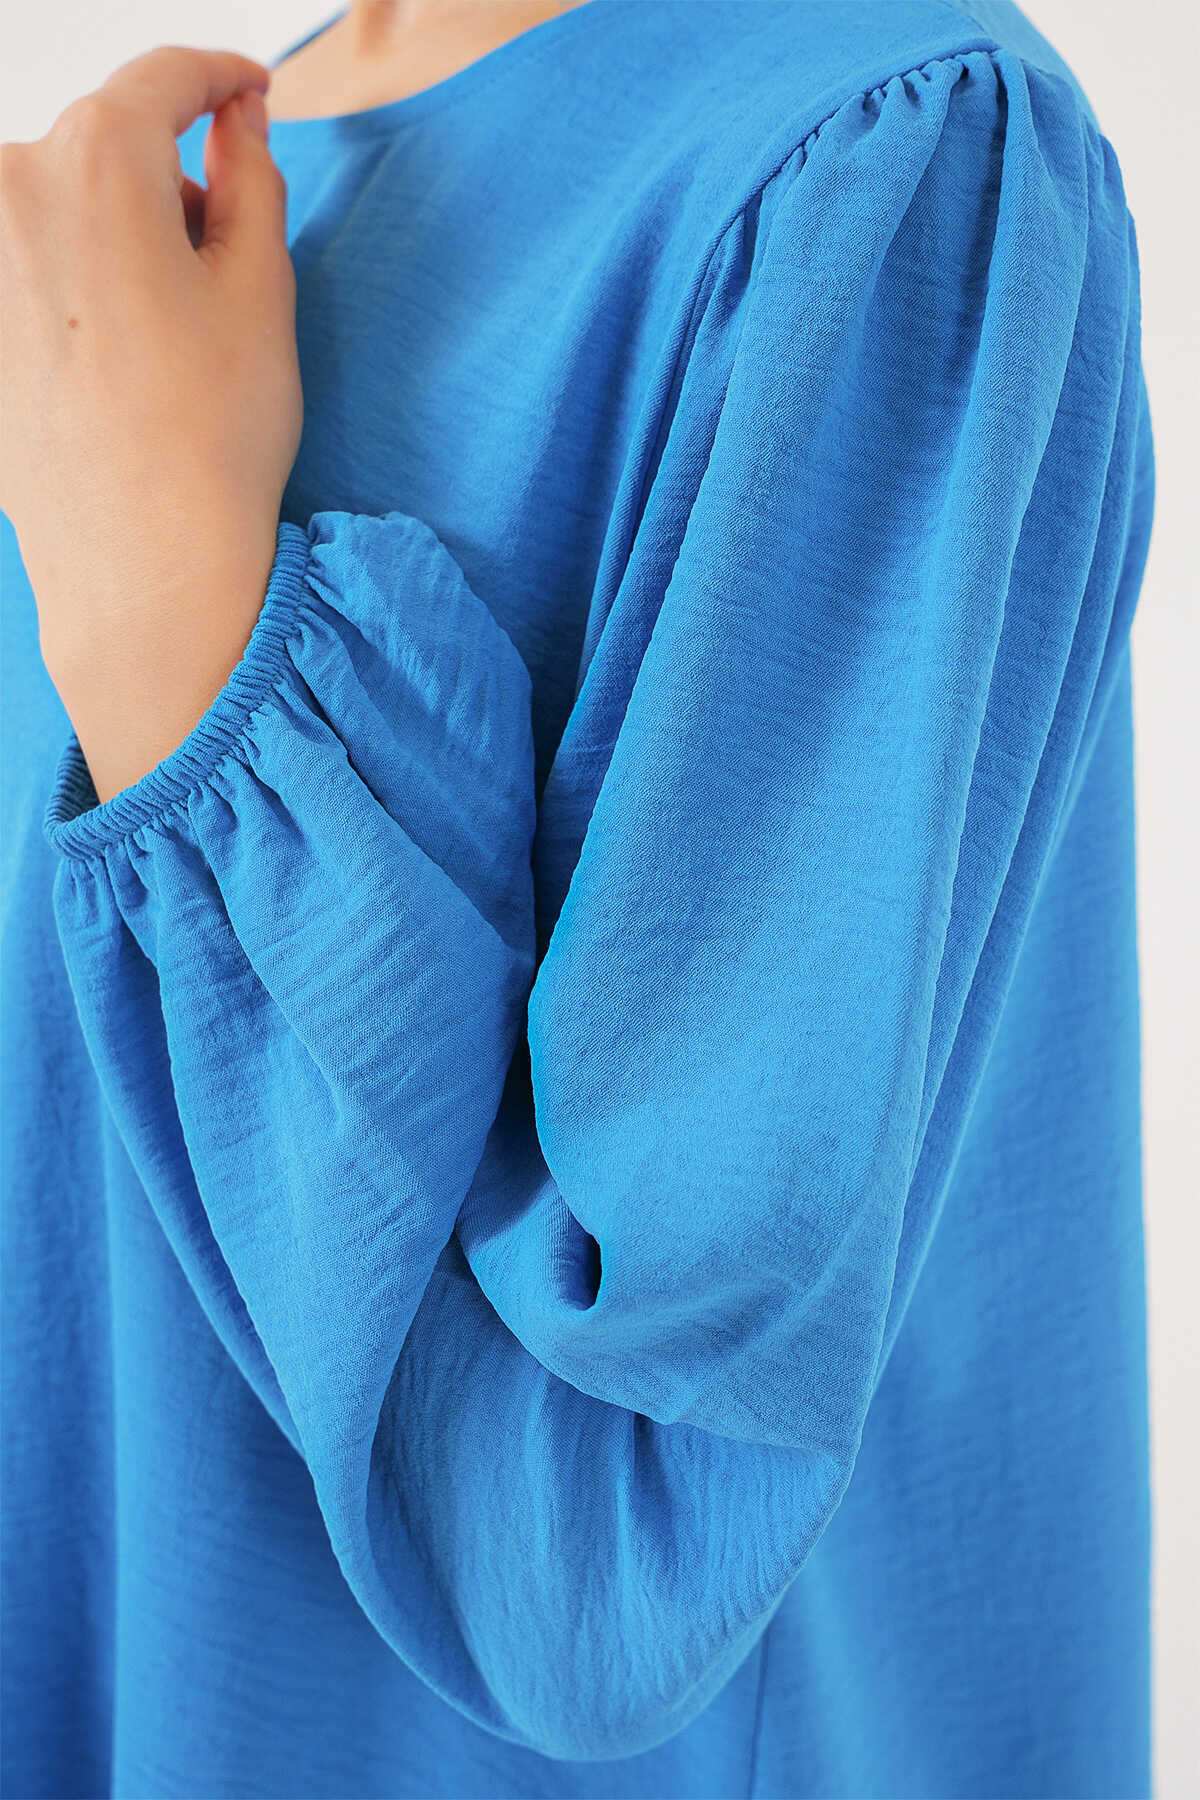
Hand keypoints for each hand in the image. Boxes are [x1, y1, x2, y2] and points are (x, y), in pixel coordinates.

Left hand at [0, 46, 303, 797]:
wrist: (142, 567)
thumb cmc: (210, 439)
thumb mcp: (263, 292)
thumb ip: (252, 179)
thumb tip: (239, 124)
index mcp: (92, 164)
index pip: (160, 77)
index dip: (219, 76)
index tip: (251, 90)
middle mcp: (9, 191)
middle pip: (103, 142)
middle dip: (169, 175)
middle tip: (226, 254)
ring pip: (59, 199)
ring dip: (120, 228)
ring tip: (172, 326)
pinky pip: (27, 262)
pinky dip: (78, 278)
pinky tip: (124, 355)